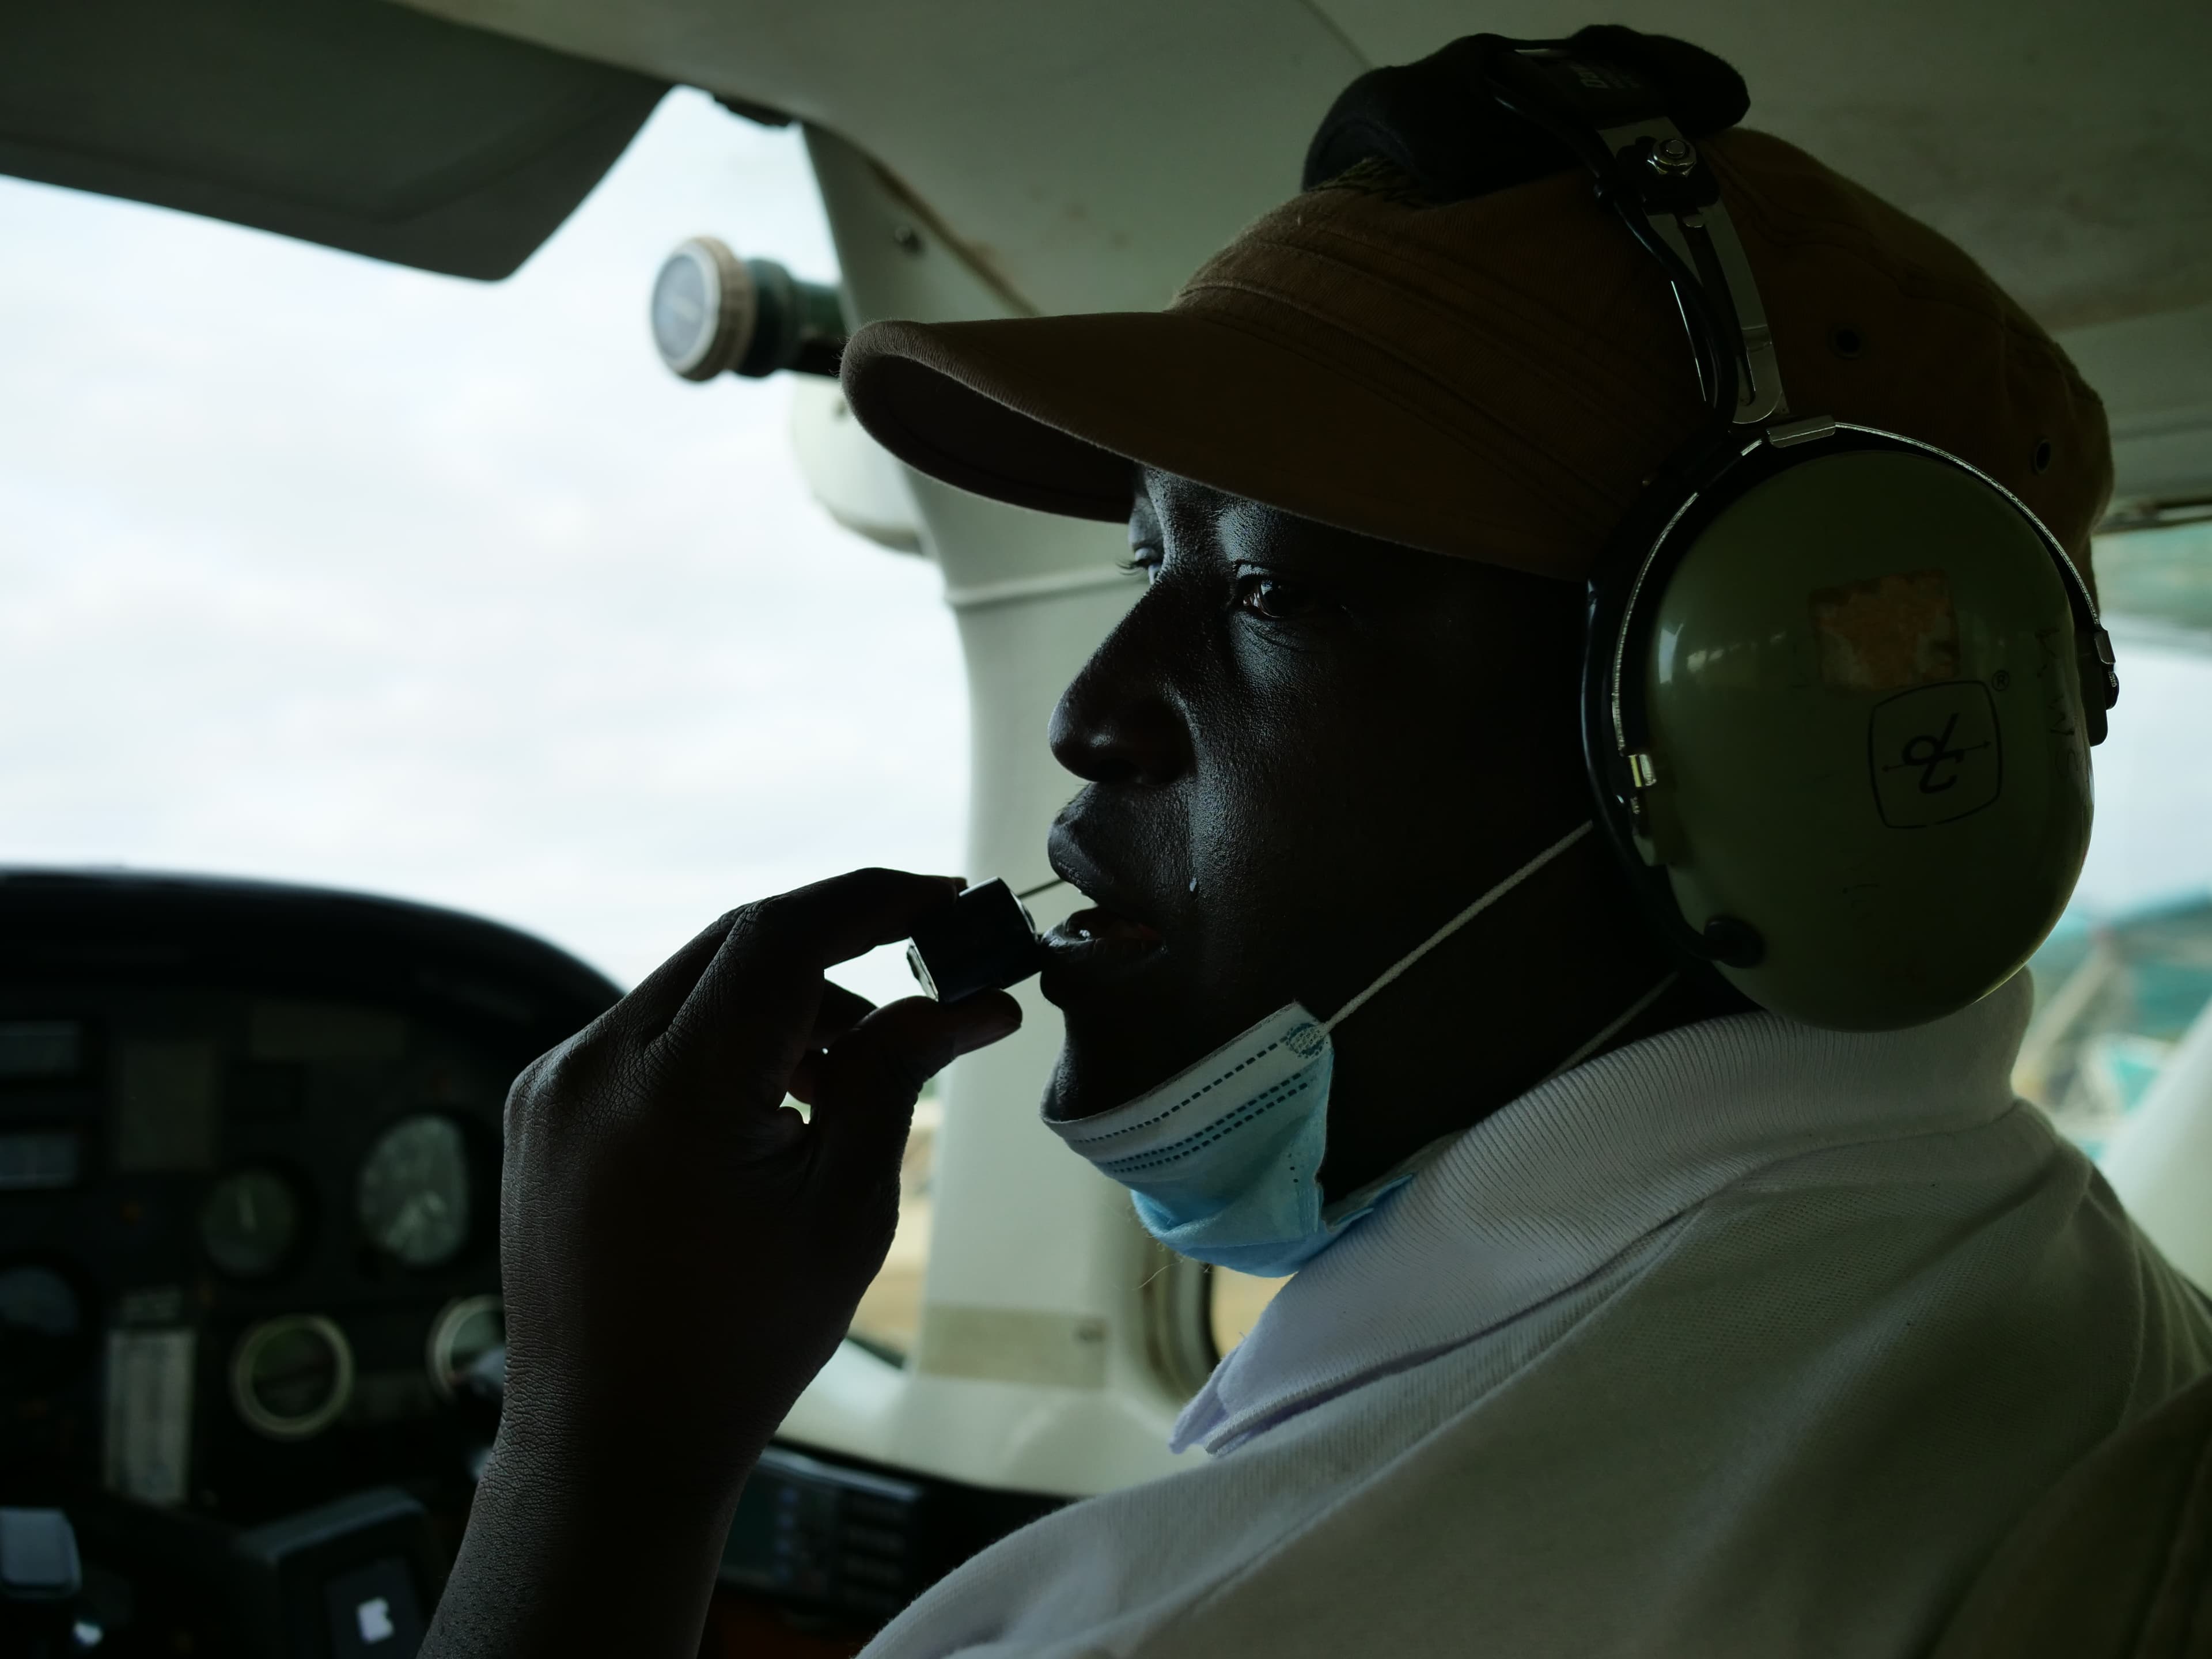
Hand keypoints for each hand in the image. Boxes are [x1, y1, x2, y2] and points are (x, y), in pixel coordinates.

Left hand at [424, 869, 1020, 1657]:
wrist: (610, 1444)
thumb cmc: (739, 1345)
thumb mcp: (844, 1209)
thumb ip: (894, 1079)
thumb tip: (964, 1002)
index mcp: (671, 1093)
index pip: (780, 936)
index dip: (872, 900)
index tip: (943, 899)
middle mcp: (592, 1067)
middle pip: (735, 949)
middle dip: (837, 957)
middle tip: (922, 987)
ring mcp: (554, 1086)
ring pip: (690, 988)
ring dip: (779, 1008)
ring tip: (843, 1085)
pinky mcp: (541, 1108)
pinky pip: (646, 1035)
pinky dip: (720, 1045)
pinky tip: (768, 1110)